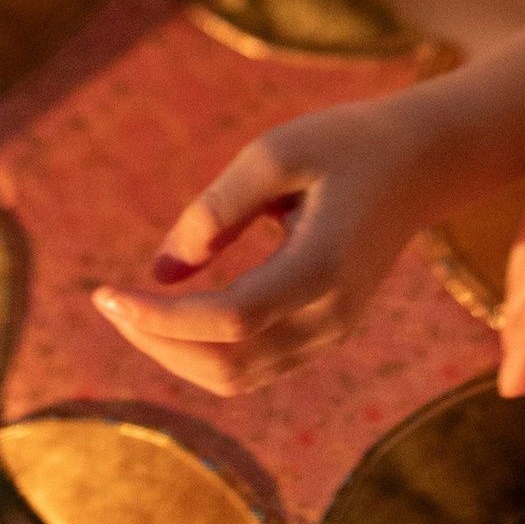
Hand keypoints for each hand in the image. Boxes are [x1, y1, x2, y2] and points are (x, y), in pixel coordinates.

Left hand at [91, 96, 446, 396]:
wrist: (419, 165)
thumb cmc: (345, 145)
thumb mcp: (275, 152)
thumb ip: (217, 210)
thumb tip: (162, 272)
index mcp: (321, 269)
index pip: (227, 321)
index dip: (159, 318)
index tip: (104, 293)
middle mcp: (329, 317)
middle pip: (227, 366)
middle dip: (156, 342)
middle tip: (107, 301)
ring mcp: (331, 333)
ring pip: (238, 378)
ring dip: (175, 354)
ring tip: (128, 309)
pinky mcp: (324, 334)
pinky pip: (254, 366)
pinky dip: (203, 352)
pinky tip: (170, 316)